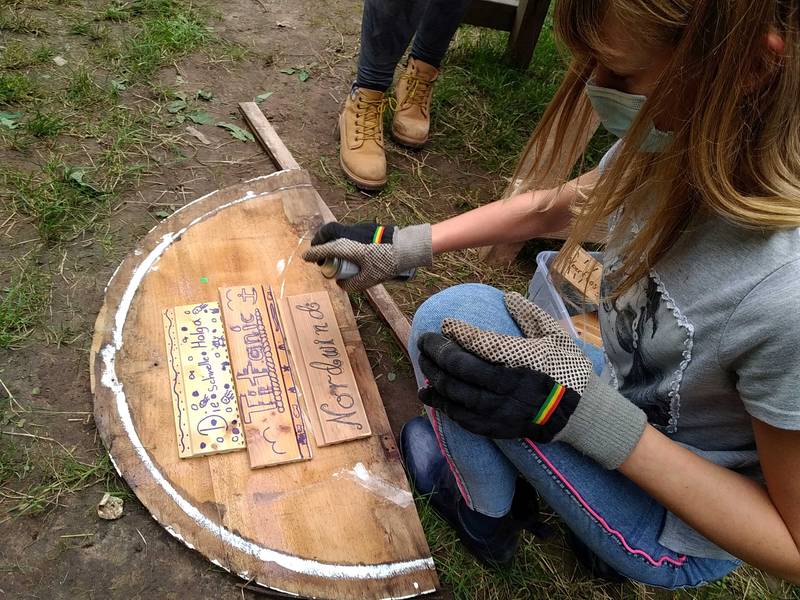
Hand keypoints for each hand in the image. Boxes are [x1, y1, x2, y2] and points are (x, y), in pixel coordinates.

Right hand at [302, 222, 431, 290]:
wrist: (405, 247)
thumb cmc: (386, 263)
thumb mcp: (368, 279)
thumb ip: (352, 284)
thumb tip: (341, 284)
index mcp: (345, 246)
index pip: (323, 249)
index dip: (313, 254)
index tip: (306, 258)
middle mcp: (348, 234)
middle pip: (327, 232)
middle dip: (319, 241)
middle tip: (319, 252)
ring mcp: (357, 228)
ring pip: (338, 230)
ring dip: (332, 239)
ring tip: (334, 252)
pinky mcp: (366, 226)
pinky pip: (348, 231)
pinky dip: (343, 238)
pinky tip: (350, 248)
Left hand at [417, 292, 646, 469]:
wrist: (580, 414)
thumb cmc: (567, 369)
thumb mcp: (555, 337)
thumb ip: (530, 316)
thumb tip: (508, 297)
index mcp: (522, 359)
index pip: (481, 344)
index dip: (458, 332)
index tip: (444, 324)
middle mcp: (507, 385)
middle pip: (460, 368)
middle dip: (437, 352)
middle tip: (424, 341)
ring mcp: (499, 410)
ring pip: (456, 393)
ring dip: (434, 376)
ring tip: (424, 363)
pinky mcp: (495, 428)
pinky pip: (461, 417)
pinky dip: (442, 404)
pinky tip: (429, 394)